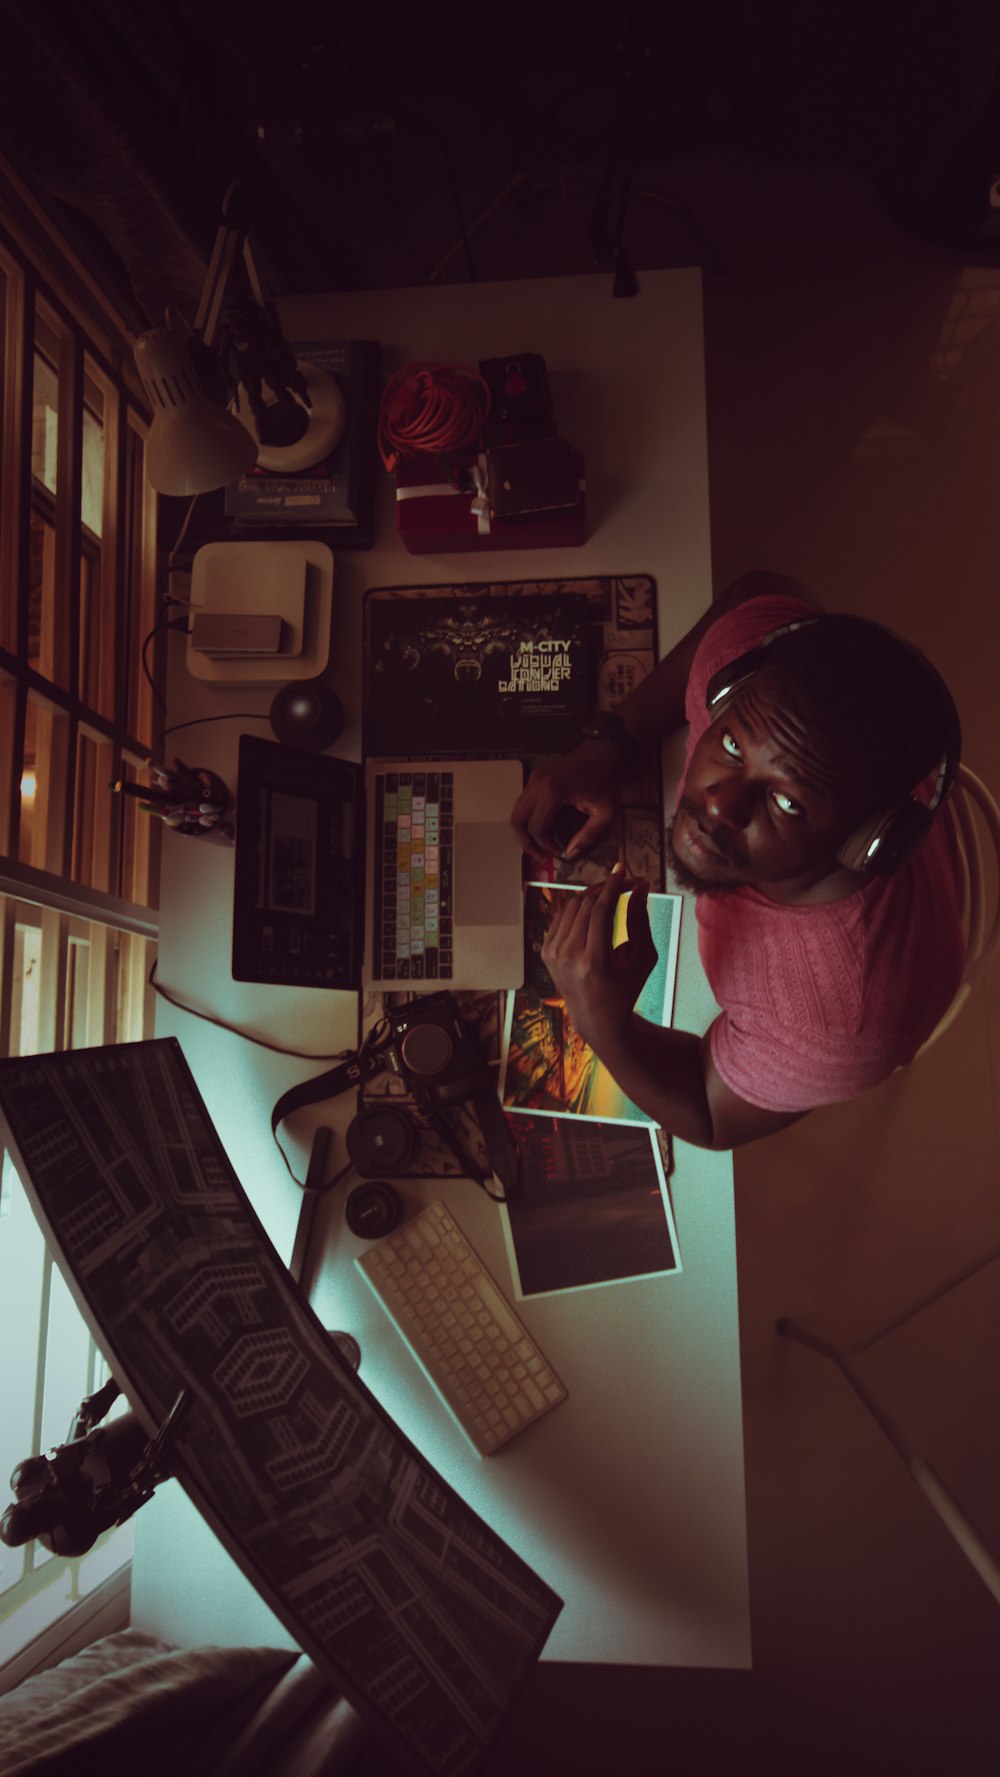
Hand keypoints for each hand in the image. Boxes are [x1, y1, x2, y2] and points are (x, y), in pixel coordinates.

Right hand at [510, 740, 623, 863]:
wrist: (603, 753)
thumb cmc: (606, 780)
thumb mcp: (605, 812)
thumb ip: (589, 835)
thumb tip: (571, 852)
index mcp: (553, 791)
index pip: (537, 827)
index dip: (545, 845)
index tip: (558, 851)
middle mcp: (538, 784)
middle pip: (518, 820)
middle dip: (525, 842)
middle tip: (539, 855)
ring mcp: (534, 779)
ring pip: (517, 811)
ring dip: (524, 831)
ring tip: (538, 845)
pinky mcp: (535, 777)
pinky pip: (523, 803)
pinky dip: (527, 818)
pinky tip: (541, 828)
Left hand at [541, 866, 657, 1049]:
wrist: (596, 1016)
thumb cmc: (627, 986)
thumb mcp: (643, 957)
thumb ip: (641, 919)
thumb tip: (639, 886)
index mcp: (595, 962)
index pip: (601, 911)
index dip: (612, 886)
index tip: (622, 870)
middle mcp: (569, 957)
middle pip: (586, 905)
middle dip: (606, 888)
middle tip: (624, 883)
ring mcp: (553, 954)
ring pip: (572, 906)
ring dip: (593, 895)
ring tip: (611, 895)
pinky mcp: (546, 951)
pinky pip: (562, 915)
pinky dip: (579, 907)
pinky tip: (594, 909)